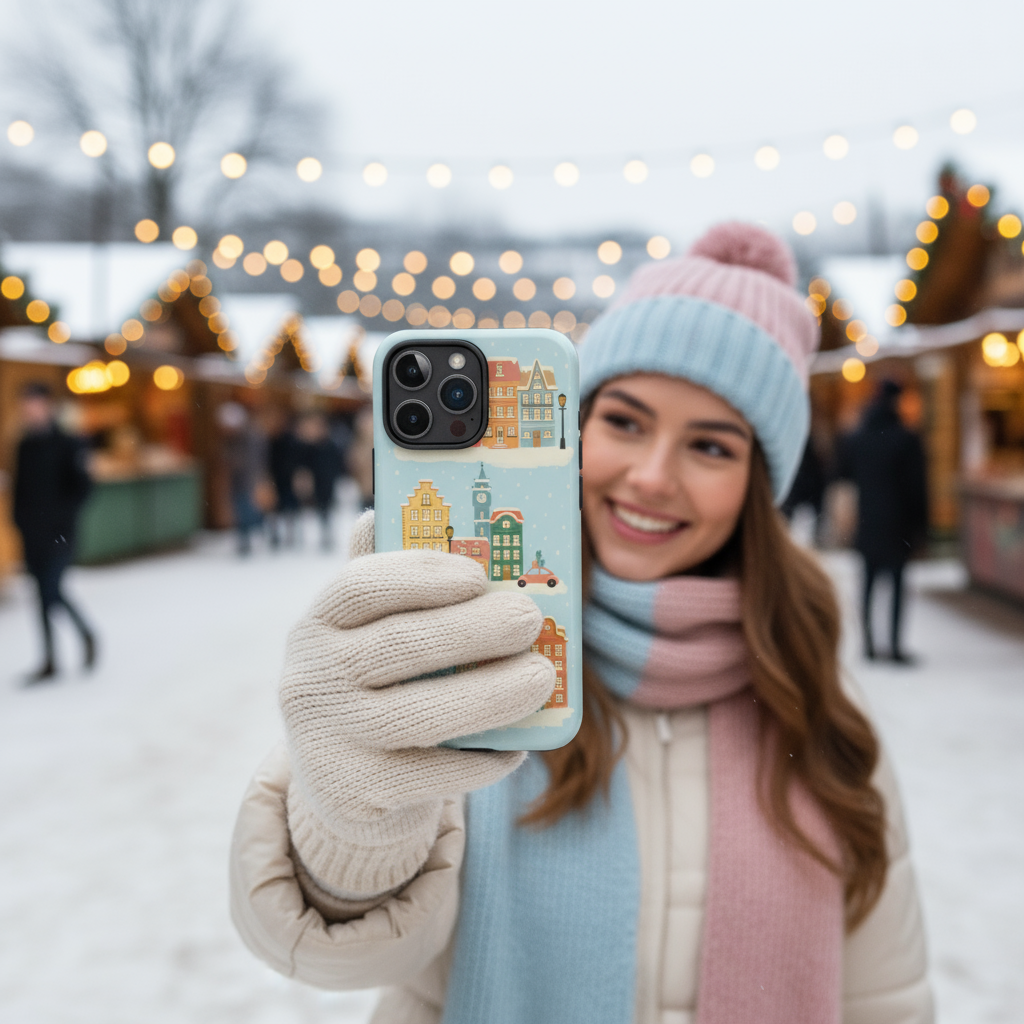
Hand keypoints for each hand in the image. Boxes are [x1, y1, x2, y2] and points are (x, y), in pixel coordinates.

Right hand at [280, 511, 553, 895]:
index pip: (360, 586)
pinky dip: (483, 759)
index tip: (479, 574)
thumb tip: (384, 510)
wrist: (340, 784)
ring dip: (492, 694)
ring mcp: (330, 740)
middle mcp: (311, 678)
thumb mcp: (365, 634)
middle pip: (402, 646)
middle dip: (476, 630)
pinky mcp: (358, 794)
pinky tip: (517, 746)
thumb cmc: (371, 685)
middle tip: (531, 618)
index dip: (421, 575)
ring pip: (423, 714)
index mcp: (316, 624)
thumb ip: (385, 582)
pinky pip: (434, 773)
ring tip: (541, 676)